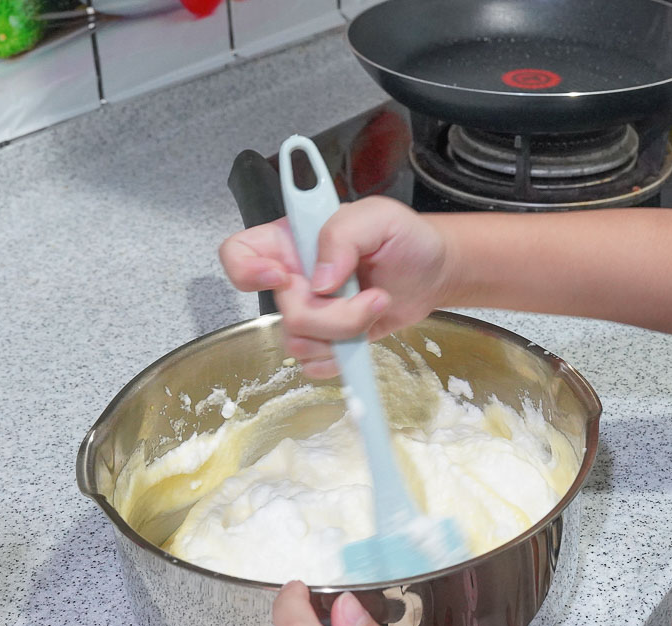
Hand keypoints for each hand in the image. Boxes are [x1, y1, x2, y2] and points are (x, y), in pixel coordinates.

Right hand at [218, 196, 451, 377]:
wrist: (433, 274)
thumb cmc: (405, 237)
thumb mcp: (378, 217)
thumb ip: (342, 235)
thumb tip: (319, 281)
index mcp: (292, 239)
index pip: (238, 253)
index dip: (246, 270)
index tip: (284, 278)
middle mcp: (293, 277)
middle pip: (283, 309)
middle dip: (332, 312)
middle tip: (372, 295)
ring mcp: (309, 311)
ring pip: (299, 340)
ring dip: (344, 332)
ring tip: (377, 306)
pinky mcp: (327, 339)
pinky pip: (314, 363)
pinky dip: (342, 357)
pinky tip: (366, 334)